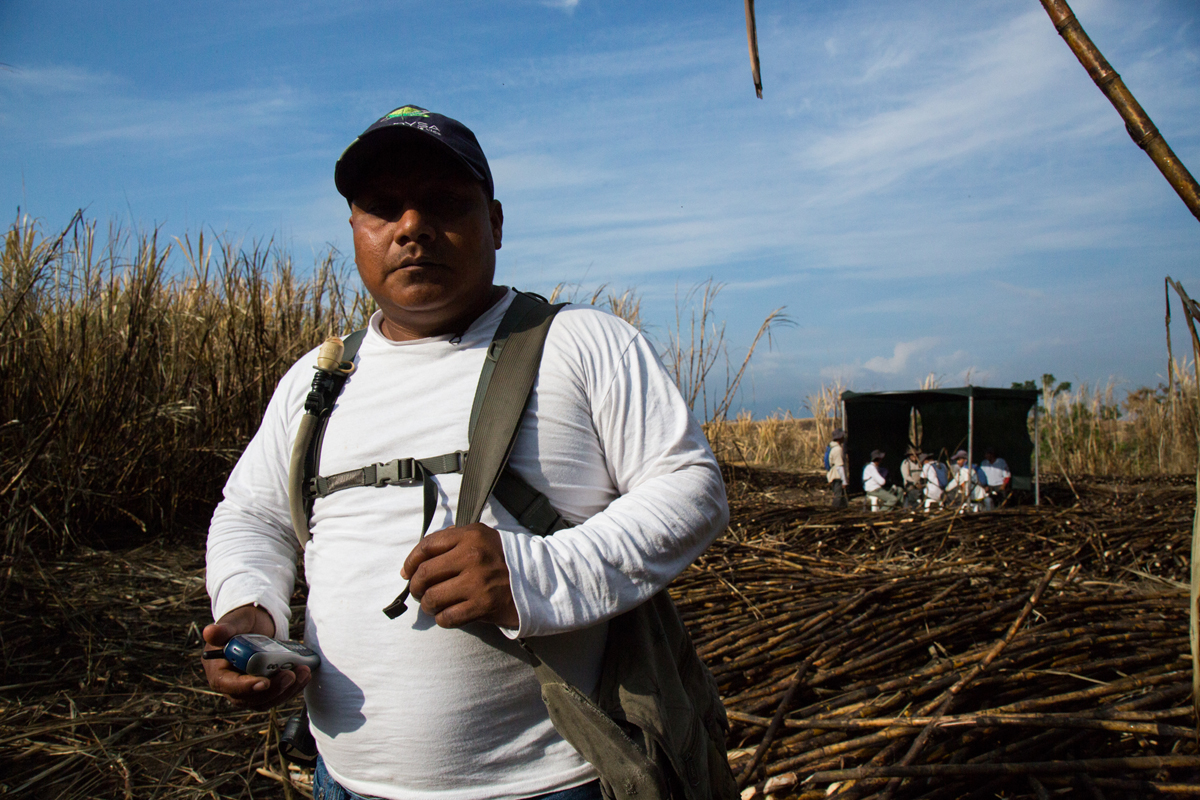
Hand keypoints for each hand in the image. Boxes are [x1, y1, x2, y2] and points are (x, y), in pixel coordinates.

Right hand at [201, 604, 310, 709]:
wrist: (255, 625)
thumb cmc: (242, 623)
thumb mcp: (235, 622)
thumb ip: (224, 629)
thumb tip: (210, 632)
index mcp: (218, 672)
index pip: (228, 685)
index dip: (245, 687)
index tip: (263, 682)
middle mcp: (233, 686)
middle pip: (251, 698)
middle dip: (273, 689)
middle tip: (291, 674)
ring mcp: (250, 689)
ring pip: (267, 700)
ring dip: (287, 689)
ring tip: (304, 672)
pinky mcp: (266, 688)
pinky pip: (279, 694)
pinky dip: (293, 686)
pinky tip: (306, 672)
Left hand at [401, 523, 518, 628]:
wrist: (538, 579)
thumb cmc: (503, 560)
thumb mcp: (483, 537)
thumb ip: (453, 540)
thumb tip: (418, 558)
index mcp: (471, 536)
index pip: (426, 546)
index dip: (410, 561)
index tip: (407, 572)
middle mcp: (473, 556)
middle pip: (424, 573)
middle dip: (415, 586)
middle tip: (418, 592)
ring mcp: (478, 582)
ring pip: (432, 597)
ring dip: (427, 604)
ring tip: (433, 605)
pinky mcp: (483, 605)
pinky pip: (447, 617)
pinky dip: (441, 618)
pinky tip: (447, 615)